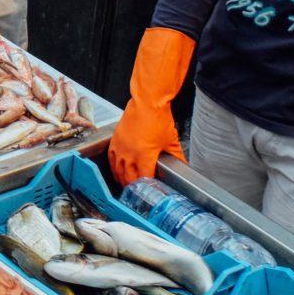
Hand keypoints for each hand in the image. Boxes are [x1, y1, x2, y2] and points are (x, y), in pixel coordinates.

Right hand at [107, 28, 195, 185]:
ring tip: (127, 186)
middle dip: (133, 187)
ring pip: (118, 171)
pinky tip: (118, 171)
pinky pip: (112, 160)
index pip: (143, 179)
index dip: (147, 187)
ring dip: (122, 180)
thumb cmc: (158, 118)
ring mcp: (120, 148)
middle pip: (128, 179)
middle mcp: (129, 154)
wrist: (147, 101)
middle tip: (138, 192)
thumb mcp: (170, 139)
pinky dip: (115, 168)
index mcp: (144, 156)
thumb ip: (176, 155)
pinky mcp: (115, 141)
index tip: (150, 191)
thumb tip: (182, 164)